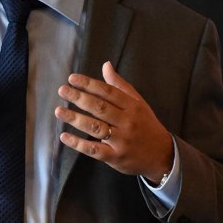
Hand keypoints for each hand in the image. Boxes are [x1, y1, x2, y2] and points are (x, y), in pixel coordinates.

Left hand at [54, 61, 172, 183]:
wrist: (163, 155)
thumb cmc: (145, 125)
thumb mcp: (138, 103)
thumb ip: (119, 85)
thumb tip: (106, 65)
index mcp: (132, 106)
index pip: (108, 92)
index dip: (89, 84)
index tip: (72, 78)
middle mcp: (127, 122)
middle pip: (100, 108)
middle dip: (79, 98)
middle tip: (62, 90)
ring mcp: (121, 140)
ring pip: (95, 127)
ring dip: (75, 119)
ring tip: (59, 111)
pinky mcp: (115, 157)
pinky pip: (94, 150)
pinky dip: (78, 144)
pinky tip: (64, 136)